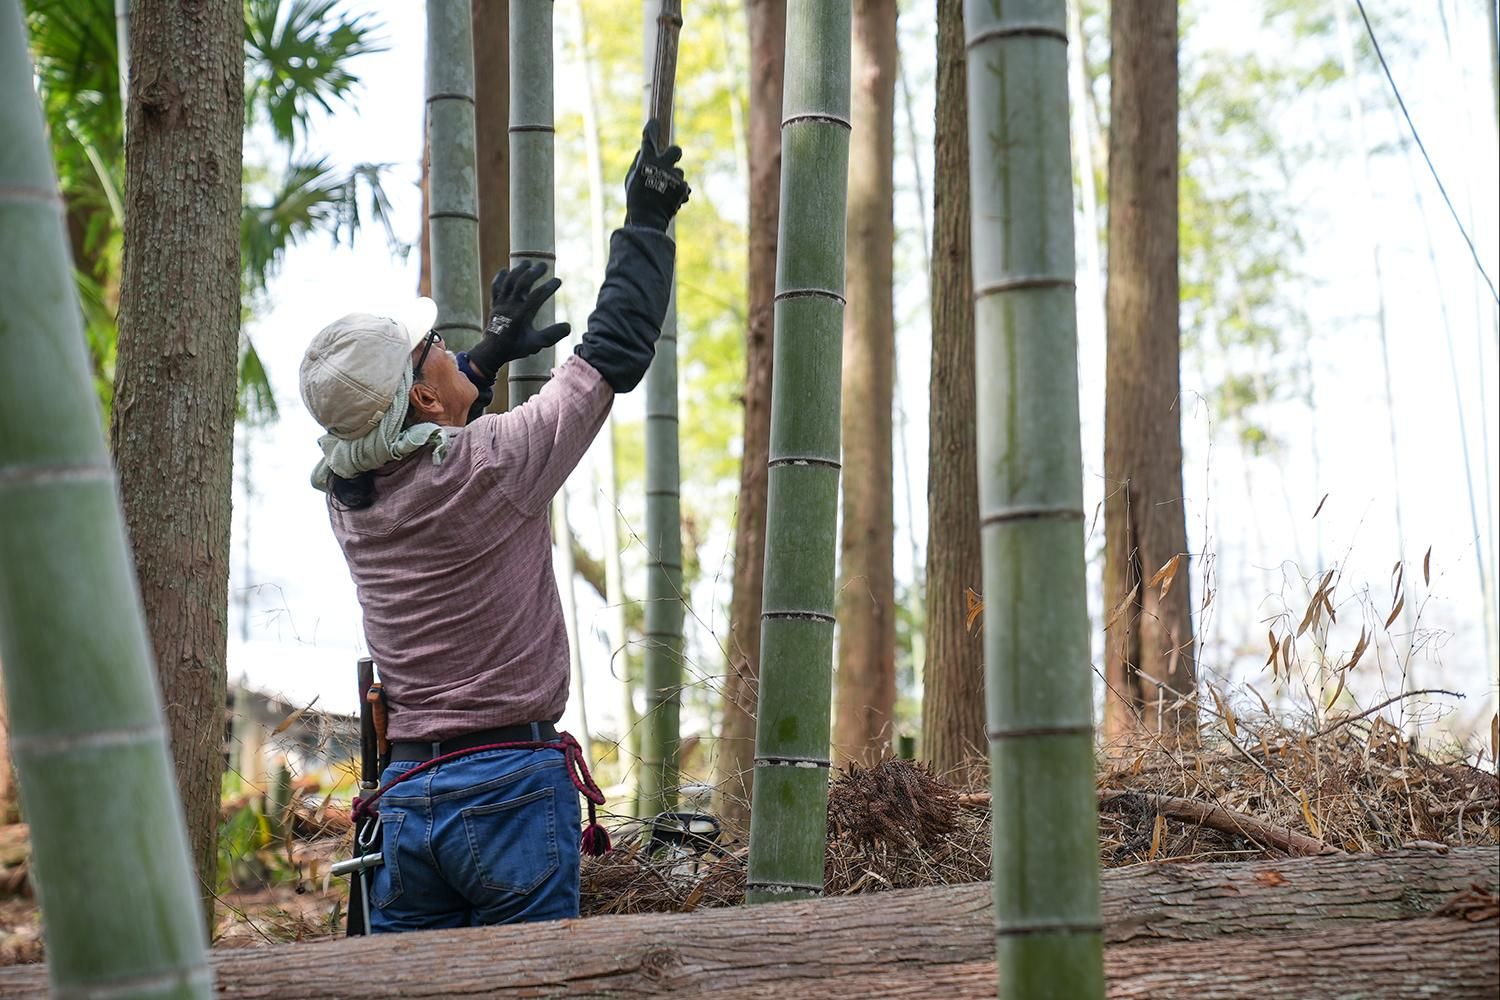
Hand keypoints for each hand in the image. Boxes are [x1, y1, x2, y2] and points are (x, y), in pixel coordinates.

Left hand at [467, 261, 571, 376]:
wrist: (492, 351)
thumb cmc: (516, 347)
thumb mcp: (536, 344)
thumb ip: (552, 335)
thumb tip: (569, 326)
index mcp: (522, 315)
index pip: (537, 296)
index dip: (548, 287)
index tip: (558, 281)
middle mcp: (510, 306)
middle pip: (522, 283)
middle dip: (533, 272)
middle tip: (544, 265)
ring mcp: (501, 303)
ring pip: (509, 282)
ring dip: (518, 270)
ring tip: (528, 263)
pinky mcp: (494, 303)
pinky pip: (495, 287)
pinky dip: (500, 277)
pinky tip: (506, 270)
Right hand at [624, 120, 690, 231]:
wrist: (647, 219)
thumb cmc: (635, 198)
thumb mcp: (631, 179)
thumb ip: (638, 162)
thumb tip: (644, 149)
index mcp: (646, 161)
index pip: (650, 139)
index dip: (653, 129)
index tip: (655, 122)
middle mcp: (662, 166)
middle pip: (677, 150)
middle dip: (675, 154)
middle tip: (669, 163)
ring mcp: (673, 177)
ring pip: (679, 173)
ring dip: (674, 181)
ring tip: (664, 194)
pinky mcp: (682, 188)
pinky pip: (683, 186)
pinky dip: (678, 193)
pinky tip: (670, 201)